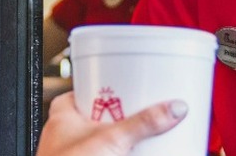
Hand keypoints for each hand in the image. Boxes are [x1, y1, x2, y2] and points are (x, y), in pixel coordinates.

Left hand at [36, 91, 188, 155]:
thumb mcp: (113, 139)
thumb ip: (143, 123)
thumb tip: (172, 109)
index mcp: (63, 116)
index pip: (82, 91)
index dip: (102, 88)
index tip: (123, 87)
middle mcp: (63, 135)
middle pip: (95, 116)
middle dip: (116, 116)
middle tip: (136, 113)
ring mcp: (71, 154)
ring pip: (99, 139)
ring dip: (117, 139)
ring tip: (138, 136)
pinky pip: (102, 155)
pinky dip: (116, 154)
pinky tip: (130, 155)